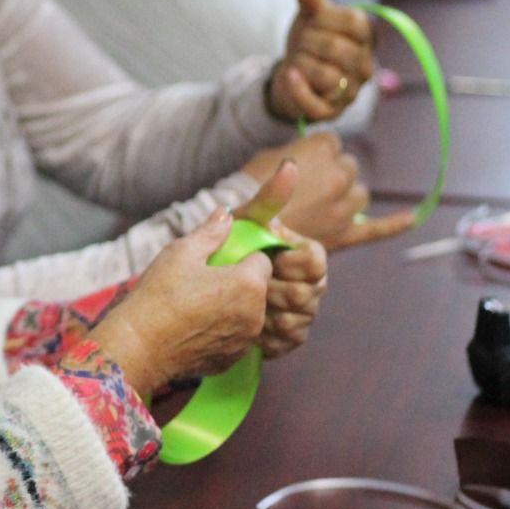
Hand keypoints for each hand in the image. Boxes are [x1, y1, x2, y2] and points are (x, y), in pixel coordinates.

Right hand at [83, 208, 270, 396]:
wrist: (139, 345)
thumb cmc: (160, 294)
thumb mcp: (182, 252)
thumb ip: (211, 231)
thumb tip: (227, 212)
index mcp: (249, 284)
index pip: (263, 260)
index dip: (242, 257)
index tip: (219, 261)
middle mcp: (256, 315)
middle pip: (258, 289)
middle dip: (238, 282)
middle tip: (204, 282)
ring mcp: (246, 341)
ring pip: (248, 314)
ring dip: (232, 307)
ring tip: (198, 305)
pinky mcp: (232, 360)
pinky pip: (236, 337)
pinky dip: (222, 331)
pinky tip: (196, 327)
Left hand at [230, 160, 328, 357]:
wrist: (193, 292)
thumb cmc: (220, 252)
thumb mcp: (241, 222)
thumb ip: (267, 199)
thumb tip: (290, 166)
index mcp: (299, 254)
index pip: (316, 260)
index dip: (294, 262)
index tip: (269, 260)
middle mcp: (305, 283)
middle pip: (310, 293)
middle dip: (275, 290)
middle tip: (246, 286)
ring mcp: (298, 312)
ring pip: (301, 320)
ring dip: (270, 314)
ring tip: (243, 305)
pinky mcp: (285, 338)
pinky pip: (289, 341)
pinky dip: (268, 336)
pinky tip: (248, 328)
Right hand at [240, 131, 415, 248]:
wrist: (241, 232)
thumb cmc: (249, 190)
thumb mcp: (268, 157)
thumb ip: (298, 152)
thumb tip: (310, 156)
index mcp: (321, 151)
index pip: (332, 143)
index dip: (315, 153)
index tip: (300, 164)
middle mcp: (339, 176)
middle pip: (348, 167)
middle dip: (332, 174)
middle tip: (307, 188)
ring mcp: (344, 208)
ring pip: (360, 194)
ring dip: (346, 196)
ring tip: (322, 205)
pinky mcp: (344, 235)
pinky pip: (375, 229)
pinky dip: (395, 224)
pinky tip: (412, 217)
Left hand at [268, 0, 373, 123]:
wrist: (293, 75)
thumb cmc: (309, 42)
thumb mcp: (309, 17)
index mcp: (366, 39)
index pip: (353, 22)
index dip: (325, 17)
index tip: (312, 21)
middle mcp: (366, 67)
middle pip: (335, 48)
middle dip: (307, 41)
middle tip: (300, 42)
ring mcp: (351, 91)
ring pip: (325, 74)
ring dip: (300, 63)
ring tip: (297, 60)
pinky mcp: (331, 112)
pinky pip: (315, 103)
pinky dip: (297, 88)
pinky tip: (289, 74)